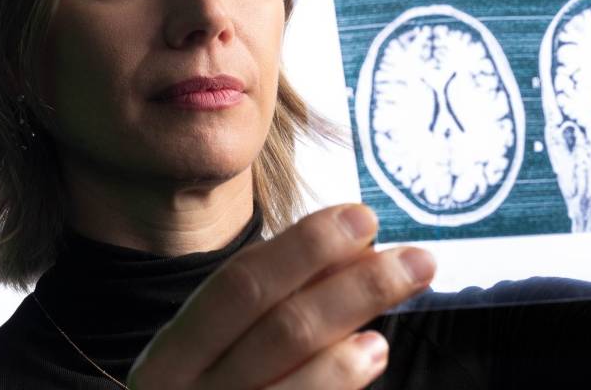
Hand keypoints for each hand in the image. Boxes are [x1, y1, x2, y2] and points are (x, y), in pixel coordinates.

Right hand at [126, 204, 434, 388]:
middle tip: (416, 260)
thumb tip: (350, 255)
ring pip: (292, 380)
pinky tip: (371, 353)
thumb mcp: (214, 353)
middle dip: (354, 287)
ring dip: (358, 340)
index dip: (303, 247)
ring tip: (397, 315)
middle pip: (280, 330)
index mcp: (174, 354)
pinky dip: (338, 381)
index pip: (239, 285)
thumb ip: (271, 306)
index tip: (360, 217)